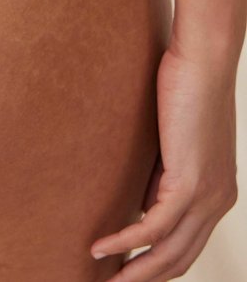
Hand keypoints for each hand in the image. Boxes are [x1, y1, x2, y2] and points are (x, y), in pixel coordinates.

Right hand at [90, 39, 238, 280]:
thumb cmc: (186, 85)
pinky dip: (124, 242)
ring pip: (169, 251)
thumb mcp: (173, 140)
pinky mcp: (189, 183)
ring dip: (134, 271)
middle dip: (145, 277)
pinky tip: (100, 248)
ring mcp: (207, 194)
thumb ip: (163, 174)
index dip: (157, 263)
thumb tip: (140, 203)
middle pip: (180, 257)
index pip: (188, 243)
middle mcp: (219, 200)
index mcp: (219, 191)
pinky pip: (153, 227)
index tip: (126, 271)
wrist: (202, 60)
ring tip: (104, 280)